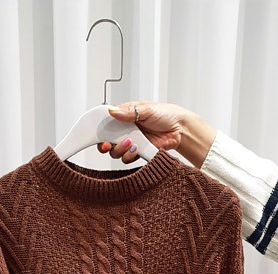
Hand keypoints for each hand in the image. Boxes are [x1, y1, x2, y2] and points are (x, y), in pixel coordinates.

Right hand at [97, 101, 215, 168]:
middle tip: (108, 144)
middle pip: (106, 141)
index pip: (106, 124)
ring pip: (116, 152)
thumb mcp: (145, 109)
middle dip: (105, 144)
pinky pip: (127, 159)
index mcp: (124, 117)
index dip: (99, 130)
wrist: (179, 129)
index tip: (98, 134)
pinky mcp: (138, 153)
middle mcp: (125, 130)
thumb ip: (128, 112)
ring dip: (120, 149)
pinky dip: (130, 156)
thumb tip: (112, 111)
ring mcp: (131, 142)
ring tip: (131, 143)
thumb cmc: (165, 114)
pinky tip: (136, 149)